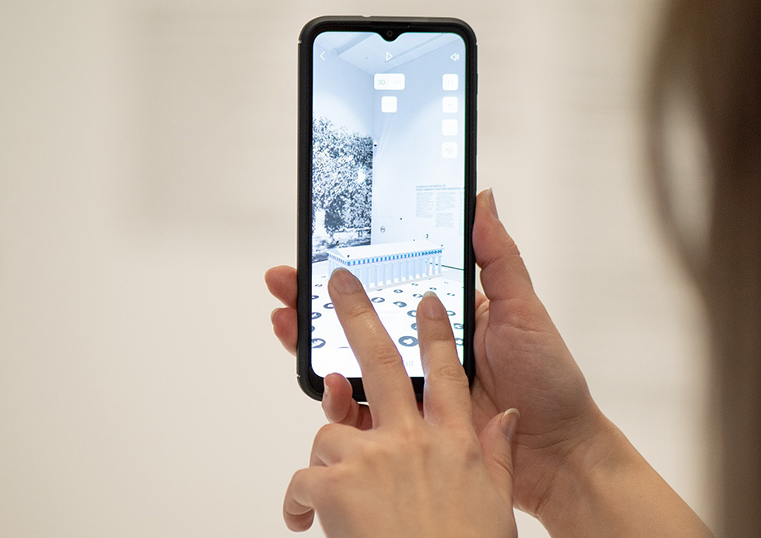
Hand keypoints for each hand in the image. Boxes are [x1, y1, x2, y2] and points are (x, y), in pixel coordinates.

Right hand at [266, 189, 606, 516]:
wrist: (558, 453)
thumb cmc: (548, 380)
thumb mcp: (523, 311)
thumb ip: (497, 258)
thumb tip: (480, 199)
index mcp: (443, 318)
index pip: (388, 285)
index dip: (353, 270)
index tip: (320, 250)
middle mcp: (420, 350)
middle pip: (356, 322)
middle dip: (314, 300)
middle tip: (284, 280)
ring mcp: (410, 389)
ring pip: (348, 362)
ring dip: (311, 341)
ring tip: (288, 320)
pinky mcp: (404, 428)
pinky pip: (360, 411)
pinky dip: (334, 395)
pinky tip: (327, 377)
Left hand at [283, 268, 517, 536]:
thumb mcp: (492, 499)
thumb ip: (494, 452)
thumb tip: (502, 418)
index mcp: (454, 442)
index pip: (446, 372)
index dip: (437, 332)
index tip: (427, 300)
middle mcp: (414, 440)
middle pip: (381, 360)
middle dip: (357, 313)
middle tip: (339, 280)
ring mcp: (374, 458)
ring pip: (330, 431)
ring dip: (327, 459)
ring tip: (334, 496)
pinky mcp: (336, 485)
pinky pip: (302, 479)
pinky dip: (298, 501)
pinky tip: (305, 521)